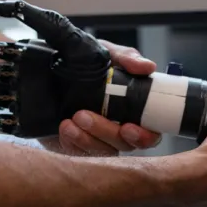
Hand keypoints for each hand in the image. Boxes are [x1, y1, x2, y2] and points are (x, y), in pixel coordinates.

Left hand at [41, 40, 161, 155]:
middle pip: (123, 144)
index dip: (143, 136)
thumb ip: (127, 58)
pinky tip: (64, 128)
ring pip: (101, 151)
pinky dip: (72, 143)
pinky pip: (79, 154)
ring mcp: (100, 139)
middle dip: (105, 132)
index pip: (149, 134)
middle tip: (84, 115)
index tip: (128, 127)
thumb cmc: (90, 62)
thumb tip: (147, 66)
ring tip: (70, 121)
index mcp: (135, 110)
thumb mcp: (108, 53)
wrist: (57, 68)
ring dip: (86, 139)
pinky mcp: (79, 146)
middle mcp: (120, 128)